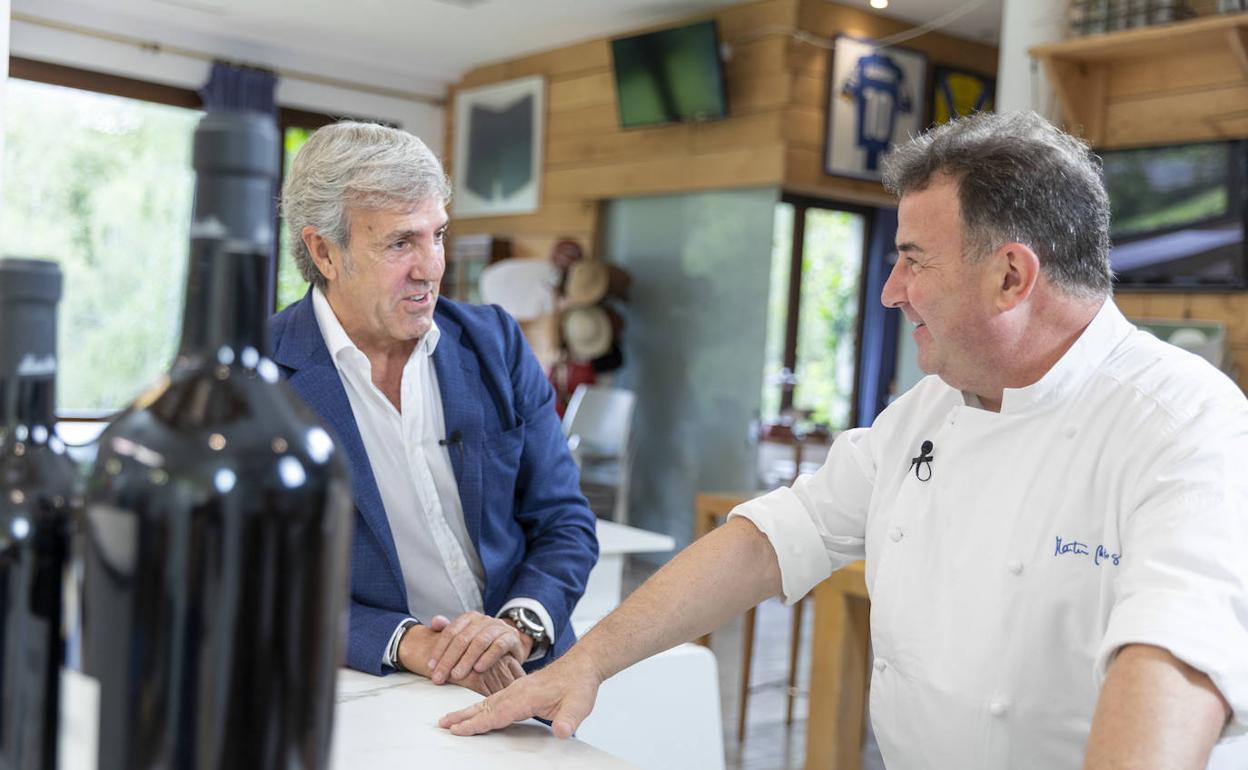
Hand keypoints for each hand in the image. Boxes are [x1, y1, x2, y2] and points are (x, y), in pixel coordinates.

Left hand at [426, 611, 533, 685]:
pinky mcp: (512, 637)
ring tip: (456, 675)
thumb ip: (449, 631)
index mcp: (469, 618)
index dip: (439, 649)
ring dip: (466, 660)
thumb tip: (434, 621)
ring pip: (479, 642)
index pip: (451, 632)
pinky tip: (478, 669)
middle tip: (440, 677)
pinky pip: (498, 646)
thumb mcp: (466, 637)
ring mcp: (499, 627)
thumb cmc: (484, 644)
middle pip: (463, 638)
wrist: (512, 645)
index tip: (431, 667)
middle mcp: (483, 620)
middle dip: (449, 659)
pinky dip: (487, 658)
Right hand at [438, 649, 601, 737]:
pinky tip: (474, 711)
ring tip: (450, 718)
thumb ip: (569, 719)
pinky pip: (494, 699)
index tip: (459, 730)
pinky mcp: (518, 689)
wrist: (582, 665)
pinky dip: (479, 706)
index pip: (497, 713)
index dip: (477, 724)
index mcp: (527, 696)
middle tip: (443, 724)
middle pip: (485, 706)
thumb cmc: (579, 685)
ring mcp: (516, 689)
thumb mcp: (579, 705)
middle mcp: (517, 691)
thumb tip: (562, 732)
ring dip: (467, 711)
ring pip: (487, 702)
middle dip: (463, 716)